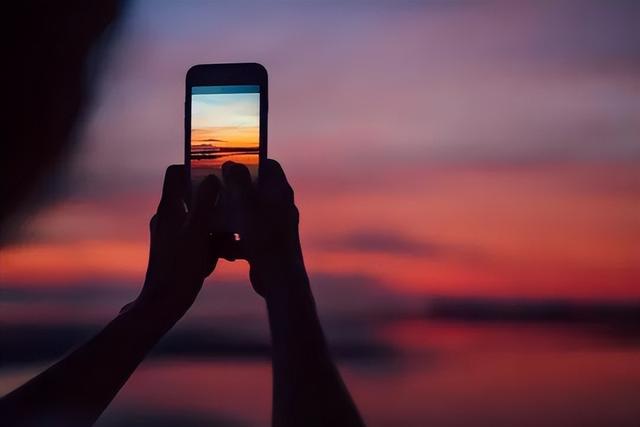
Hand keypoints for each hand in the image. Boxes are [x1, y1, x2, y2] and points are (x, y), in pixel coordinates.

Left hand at [130, 165, 220, 320]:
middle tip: (232, 210)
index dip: (194, 168)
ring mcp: (171, 234)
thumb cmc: (179, 267)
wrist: (164, 303)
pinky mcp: (177, 250)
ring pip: (199, 219)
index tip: (215, 174)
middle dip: (215, 203)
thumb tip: (212, 178)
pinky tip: (222, 256)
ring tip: (229, 241)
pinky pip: (199, 238)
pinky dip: (212, 244)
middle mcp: (168, 217)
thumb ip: (204, 202)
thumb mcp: (197, 231)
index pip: (175, 173)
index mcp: (169, 208)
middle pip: (192, 196)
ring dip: (217, 227)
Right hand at [221, 159, 302, 296]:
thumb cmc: (265, 239)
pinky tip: (219, 247)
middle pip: (254, 189)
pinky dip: (232, 240)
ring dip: (228, 216)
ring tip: (209, 217)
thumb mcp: (246, 206)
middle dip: (233, 190)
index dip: (250, 160)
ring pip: (246, 214)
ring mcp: (273, 226)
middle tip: (213, 188)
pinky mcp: (266, 245)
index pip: (269, 165)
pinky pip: (245, 236)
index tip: (230, 160)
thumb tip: (231, 164)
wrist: (279, 280)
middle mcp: (279, 207)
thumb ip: (238, 182)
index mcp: (280, 192)